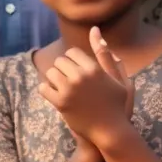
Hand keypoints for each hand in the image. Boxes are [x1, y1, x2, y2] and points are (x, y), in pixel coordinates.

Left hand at [38, 27, 133, 148]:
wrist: (109, 131)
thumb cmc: (117, 104)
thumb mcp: (118, 78)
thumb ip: (106, 55)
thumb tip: (95, 30)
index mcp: (94, 68)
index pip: (72, 52)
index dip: (74, 61)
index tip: (79, 72)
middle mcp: (80, 76)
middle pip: (60, 61)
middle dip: (64, 69)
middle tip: (72, 82)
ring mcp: (69, 90)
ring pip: (50, 73)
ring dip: (55, 79)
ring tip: (64, 88)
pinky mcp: (60, 103)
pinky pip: (44, 88)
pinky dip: (47, 90)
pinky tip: (56, 96)